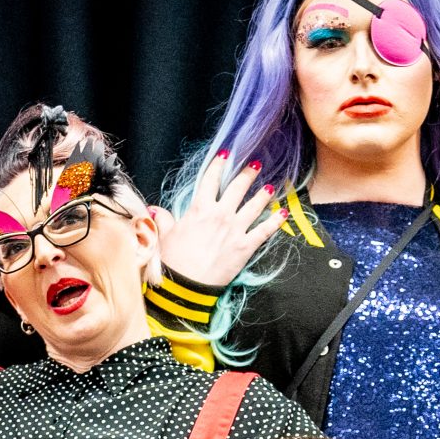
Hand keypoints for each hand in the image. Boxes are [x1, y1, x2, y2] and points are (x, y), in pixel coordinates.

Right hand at [155, 151, 283, 287]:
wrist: (186, 284)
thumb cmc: (173, 260)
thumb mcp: (165, 235)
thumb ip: (164, 218)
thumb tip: (155, 209)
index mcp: (200, 209)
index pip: (211, 180)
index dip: (219, 164)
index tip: (226, 154)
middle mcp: (220, 214)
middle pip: (237, 187)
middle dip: (247, 174)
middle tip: (256, 165)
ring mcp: (235, 229)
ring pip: (254, 205)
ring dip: (263, 194)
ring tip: (271, 186)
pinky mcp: (246, 246)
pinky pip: (265, 230)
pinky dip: (276, 221)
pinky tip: (284, 213)